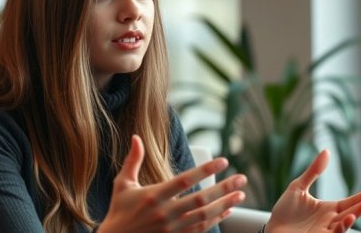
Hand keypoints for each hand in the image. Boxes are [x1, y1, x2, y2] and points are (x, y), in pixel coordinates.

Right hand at [98, 135, 246, 232]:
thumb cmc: (119, 211)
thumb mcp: (122, 184)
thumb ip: (132, 160)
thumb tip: (136, 137)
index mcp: (153, 195)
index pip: (185, 180)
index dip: (205, 170)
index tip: (223, 161)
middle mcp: (165, 213)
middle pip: (200, 199)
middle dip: (224, 188)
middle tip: (241, 178)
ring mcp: (172, 229)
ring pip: (205, 216)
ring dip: (225, 205)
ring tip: (241, 194)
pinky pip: (201, 229)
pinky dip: (216, 220)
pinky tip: (227, 211)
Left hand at [266, 150, 360, 232]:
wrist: (272, 228)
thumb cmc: (285, 210)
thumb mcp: (298, 187)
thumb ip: (313, 171)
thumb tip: (326, 151)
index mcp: (328, 208)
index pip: (349, 202)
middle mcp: (330, 221)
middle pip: (349, 214)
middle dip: (358, 209)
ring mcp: (325, 231)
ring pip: (342, 227)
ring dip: (349, 221)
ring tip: (353, 214)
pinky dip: (338, 230)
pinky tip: (341, 222)